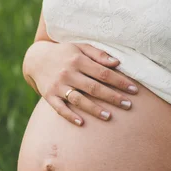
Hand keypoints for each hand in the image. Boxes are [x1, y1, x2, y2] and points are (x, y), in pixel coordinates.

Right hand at [22, 41, 138, 125]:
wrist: (36, 59)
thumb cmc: (64, 53)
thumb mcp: (80, 47)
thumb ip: (98, 54)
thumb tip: (117, 63)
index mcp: (78, 60)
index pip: (103, 73)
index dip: (119, 81)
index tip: (133, 90)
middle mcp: (68, 73)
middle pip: (94, 87)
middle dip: (112, 97)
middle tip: (128, 105)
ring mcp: (58, 85)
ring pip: (79, 99)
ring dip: (94, 108)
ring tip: (109, 116)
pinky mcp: (49, 95)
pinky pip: (59, 108)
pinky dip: (70, 115)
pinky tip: (81, 123)